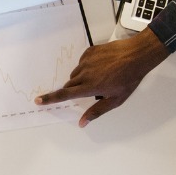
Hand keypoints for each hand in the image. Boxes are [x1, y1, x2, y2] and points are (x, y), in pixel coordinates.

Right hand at [34, 27, 168, 125]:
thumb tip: (82, 122)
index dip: (50, 99)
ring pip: (76, 74)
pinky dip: (87, 67)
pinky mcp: (90, 51)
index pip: (64, 94)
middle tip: (88, 90)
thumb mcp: (115, 100)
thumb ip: (96, 111)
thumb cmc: (128, 78)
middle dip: (73, 90)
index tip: (39, 100)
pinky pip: (82, 62)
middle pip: (69, 85)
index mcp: (90, 86)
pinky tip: (101, 67)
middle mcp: (85, 73)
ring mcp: (86, 61)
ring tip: (100, 77)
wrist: (136, 55)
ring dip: (81, 79)